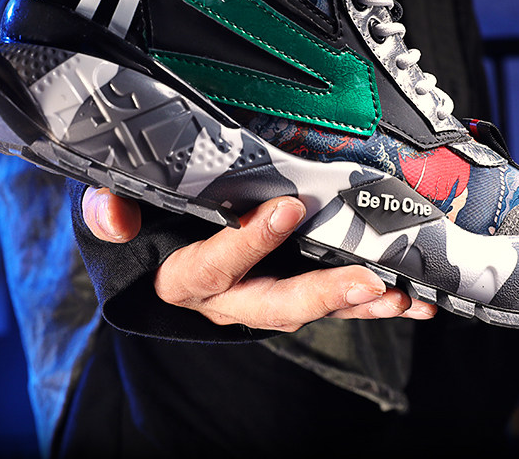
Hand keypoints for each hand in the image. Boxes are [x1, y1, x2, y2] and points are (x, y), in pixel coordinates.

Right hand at [82, 186, 436, 331]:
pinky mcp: (288, 290)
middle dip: (321, 294)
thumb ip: (109, 212)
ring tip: (401, 296)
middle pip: (273, 305)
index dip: (248, 244)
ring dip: (358, 304)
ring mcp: (261, 298)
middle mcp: (226, 300)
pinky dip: (369, 302)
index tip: (287, 208)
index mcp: (184, 279)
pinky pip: (330, 304)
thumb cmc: (141, 229)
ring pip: (312, 310)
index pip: (213, 268)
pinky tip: (409, 302)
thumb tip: (112, 214)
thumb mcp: (114, 213)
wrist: (155, 253)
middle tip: (365, 280)